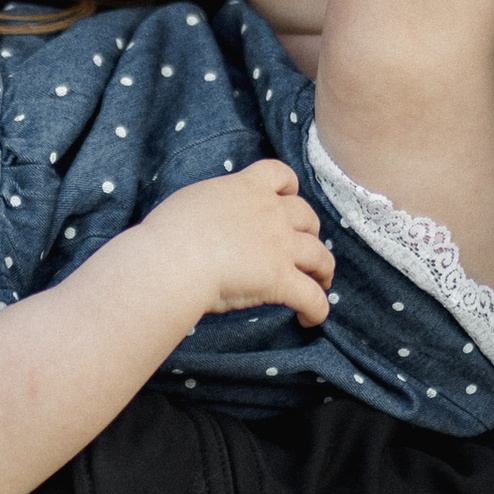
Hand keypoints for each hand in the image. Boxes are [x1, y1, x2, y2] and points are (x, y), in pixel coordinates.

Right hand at [143, 160, 334, 326]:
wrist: (172, 259)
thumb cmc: (169, 231)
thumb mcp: (193, 201)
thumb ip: (215, 206)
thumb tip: (214, 222)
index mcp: (247, 189)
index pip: (281, 174)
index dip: (290, 188)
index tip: (289, 198)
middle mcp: (271, 214)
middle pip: (308, 216)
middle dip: (310, 232)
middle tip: (303, 248)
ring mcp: (280, 247)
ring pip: (320, 256)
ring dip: (324, 270)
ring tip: (321, 283)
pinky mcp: (281, 280)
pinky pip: (312, 298)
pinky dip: (316, 310)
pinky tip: (309, 319)